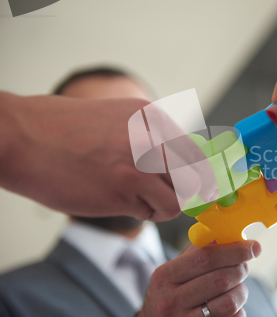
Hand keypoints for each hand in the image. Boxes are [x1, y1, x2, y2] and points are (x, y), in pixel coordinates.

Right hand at [0, 92, 215, 221]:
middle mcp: (154, 138)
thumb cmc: (67, 130)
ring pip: (179, 199)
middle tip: (171, 196)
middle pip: (194, 177)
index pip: (197, 152)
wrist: (24, 137)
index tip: (193, 185)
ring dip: (164, 206)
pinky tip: (123, 203)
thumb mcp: (121, 118)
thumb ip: (153, 137)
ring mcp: (140, 164)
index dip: (197, 173)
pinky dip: (144, 213)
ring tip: (142, 200)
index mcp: (154, 118)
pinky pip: (153, 211)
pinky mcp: (123, 191)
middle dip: (185, 191)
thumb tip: (180, 162)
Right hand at [138, 241, 260, 316]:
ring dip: (241, 292)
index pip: (206, 257)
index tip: (253, 247)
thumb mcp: (174, 272)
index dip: (234, 250)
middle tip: (244, 266)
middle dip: (240, 269)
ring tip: (238, 288)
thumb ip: (198, 252)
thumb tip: (227, 233)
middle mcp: (171, 300)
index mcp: (165, 276)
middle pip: (220, 279)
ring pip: (228, 303)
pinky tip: (230, 307)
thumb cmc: (170, 294)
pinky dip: (238, 311)